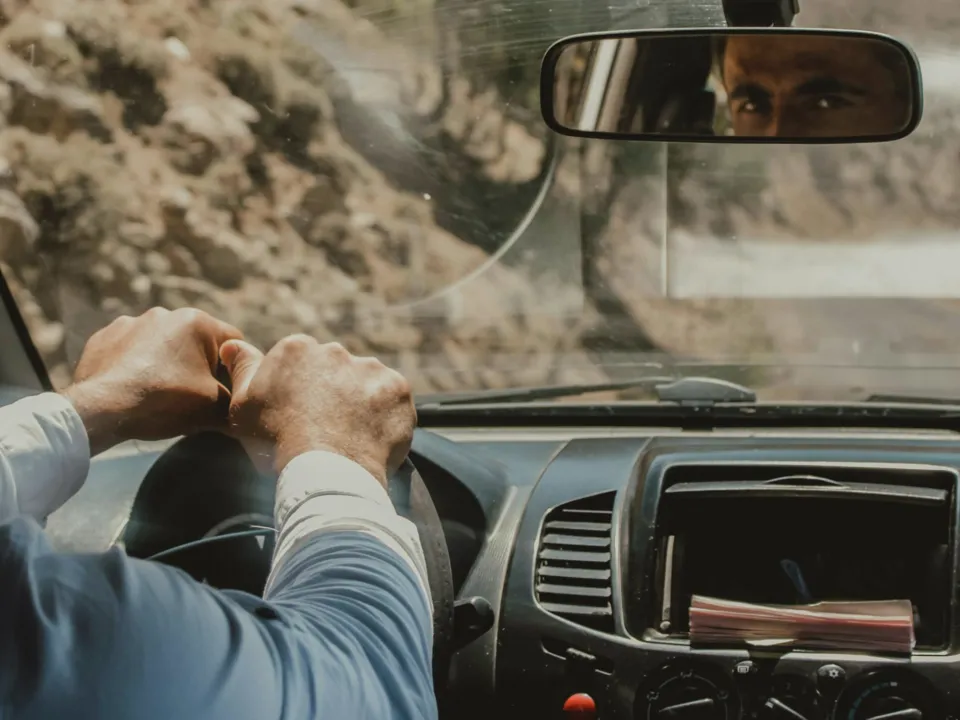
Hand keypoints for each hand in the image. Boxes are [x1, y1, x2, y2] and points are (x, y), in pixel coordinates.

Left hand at [63, 307, 242, 454]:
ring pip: (162, 345)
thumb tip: (247, 408)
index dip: (235, 370)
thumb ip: (237, 401)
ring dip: (166, 363)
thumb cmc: (164, 402)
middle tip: (193, 396)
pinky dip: (136, 366)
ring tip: (160, 394)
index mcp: (196, 321)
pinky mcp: (103, 337)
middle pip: (196, 342)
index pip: (233, 343)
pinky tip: (134, 389)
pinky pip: (130, 350)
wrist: (101, 410)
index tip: (226, 392)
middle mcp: (164, 313)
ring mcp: (130, 323)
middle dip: (198, 365)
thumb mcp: (215, 408)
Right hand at [219, 335, 415, 482]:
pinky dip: (386, 416)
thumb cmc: (276, 444)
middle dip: (332, 392)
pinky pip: (393, 400)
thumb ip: (243, 369)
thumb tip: (233, 344)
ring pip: (366, 382)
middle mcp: (335, 351)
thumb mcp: (243, 406)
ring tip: (349, 437)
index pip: (301, 363)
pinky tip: (370, 438)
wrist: (325, 473)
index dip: (300, 393)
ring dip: (360, 401)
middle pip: (335, 369)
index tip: (299, 417)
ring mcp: (371, 368)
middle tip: (326, 428)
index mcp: (296, 350)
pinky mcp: (398, 389)